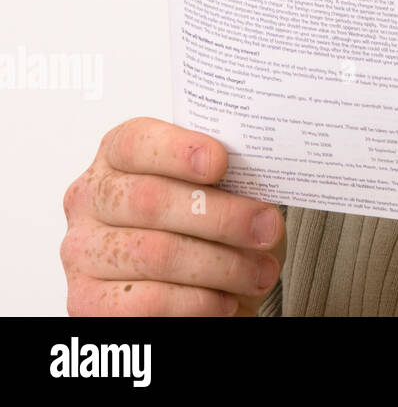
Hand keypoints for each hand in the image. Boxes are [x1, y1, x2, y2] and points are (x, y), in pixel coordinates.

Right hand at [61, 117, 285, 315]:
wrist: (198, 282)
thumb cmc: (210, 223)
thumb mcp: (222, 187)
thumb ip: (228, 173)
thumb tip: (262, 169)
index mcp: (118, 155)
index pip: (135, 142)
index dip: (177, 150)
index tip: (221, 163)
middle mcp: (91, 199)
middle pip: (150, 200)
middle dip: (221, 217)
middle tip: (267, 229)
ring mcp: (82, 251)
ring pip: (156, 254)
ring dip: (222, 265)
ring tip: (260, 272)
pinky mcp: (88, 301)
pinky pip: (146, 303)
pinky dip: (197, 302)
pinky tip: (225, 300)